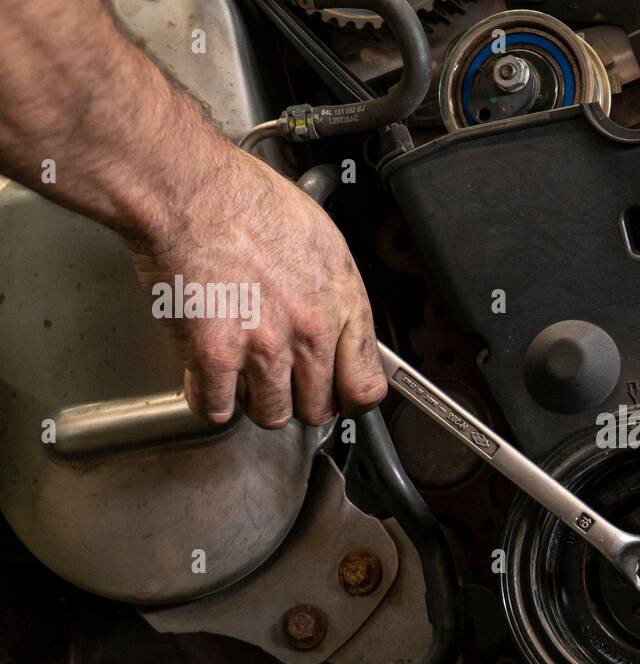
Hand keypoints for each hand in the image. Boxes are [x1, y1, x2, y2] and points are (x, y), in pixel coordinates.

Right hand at [130, 148, 386, 427]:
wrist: (190, 189)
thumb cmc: (248, 201)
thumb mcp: (324, 242)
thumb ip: (336, 294)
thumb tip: (341, 327)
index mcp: (342, 304)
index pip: (366, 385)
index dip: (349, 398)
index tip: (337, 395)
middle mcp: (310, 331)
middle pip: (317, 408)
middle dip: (298, 399)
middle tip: (281, 381)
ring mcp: (263, 347)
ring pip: (271, 415)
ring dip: (255, 401)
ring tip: (243, 374)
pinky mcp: (214, 355)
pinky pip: (217, 409)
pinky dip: (210, 401)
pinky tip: (208, 378)